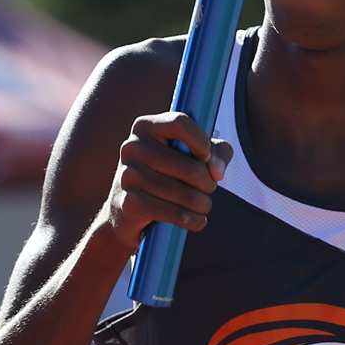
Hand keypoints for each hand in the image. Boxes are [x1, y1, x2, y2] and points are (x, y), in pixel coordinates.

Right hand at [100, 112, 234, 244]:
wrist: (127, 213)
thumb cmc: (167, 175)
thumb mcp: (193, 156)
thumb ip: (217, 152)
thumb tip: (217, 171)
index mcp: (145, 127)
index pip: (181, 123)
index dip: (203, 143)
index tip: (207, 159)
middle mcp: (132, 147)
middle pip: (192, 168)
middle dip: (209, 184)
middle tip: (208, 189)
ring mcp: (128, 175)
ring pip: (187, 195)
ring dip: (203, 204)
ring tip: (202, 206)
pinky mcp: (129, 204)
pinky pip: (176, 214)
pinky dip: (194, 221)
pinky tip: (198, 221)